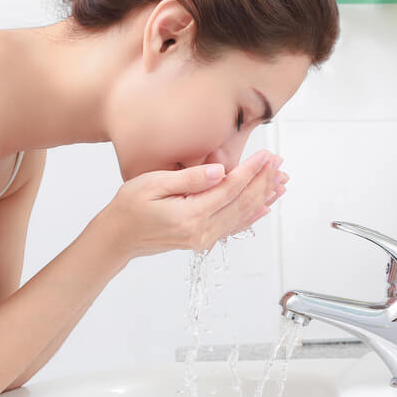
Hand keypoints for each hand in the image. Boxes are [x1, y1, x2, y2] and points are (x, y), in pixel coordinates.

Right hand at [97, 149, 288, 258]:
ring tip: (280, 180)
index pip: (230, 189)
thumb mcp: (152, 184)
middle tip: (278, 163)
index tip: (267, 156)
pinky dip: (252, 214)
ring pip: (242, 216)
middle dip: (263, 181)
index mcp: (190, 215)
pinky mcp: (202, 240)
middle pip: (242, 203)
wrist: (116, 238)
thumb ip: (188, 179)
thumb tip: (219, 171)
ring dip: (263, 197)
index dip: (251, 171)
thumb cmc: (128, 208)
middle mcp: (202, 231)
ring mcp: (203, 239)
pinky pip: (234, 226)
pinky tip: (265, 206)